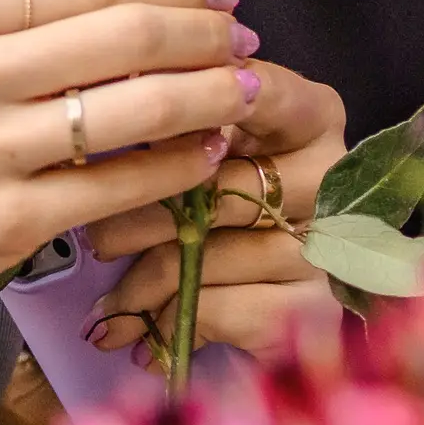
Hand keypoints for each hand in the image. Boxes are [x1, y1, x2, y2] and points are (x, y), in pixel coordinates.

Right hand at [0, 0, 247, 342]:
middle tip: (242, 36)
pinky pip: (120, 186)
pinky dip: (176, 167)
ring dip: (208, 96)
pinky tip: (204, 154)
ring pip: (137, 110)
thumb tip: (106, 2)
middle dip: (202, 34)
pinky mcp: (10, 222)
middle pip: (124, 36)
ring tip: (243, 89)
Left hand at [83, 60, 351, 367]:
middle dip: (138, 215)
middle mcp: (329, 173)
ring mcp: (328, 244)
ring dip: (141, 283)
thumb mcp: (221, 150)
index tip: (120, 113)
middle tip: (94, 239)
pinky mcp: (316, 309)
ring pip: (204, 254)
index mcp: (313, 114)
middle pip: (212, 183)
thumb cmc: (243, 211)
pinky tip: (138, 336)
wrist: (306, 321)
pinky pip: (218, 307)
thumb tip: (106, 91)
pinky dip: (168, 322)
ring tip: (108, 302)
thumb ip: (184, 119)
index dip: (180, 101)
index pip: (249, 87)